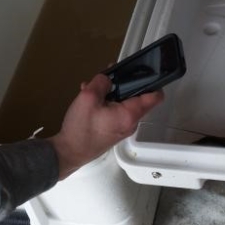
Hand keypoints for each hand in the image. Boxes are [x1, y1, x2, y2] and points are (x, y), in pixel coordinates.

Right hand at [48, 74, 162, 179]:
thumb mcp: (88, 97)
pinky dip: (105, 103)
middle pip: (136, 97)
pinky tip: (89, 99)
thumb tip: (108, 78)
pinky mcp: (113, 131)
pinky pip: (115, 112)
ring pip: (123, 103)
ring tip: (91, 88)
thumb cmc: (81, 128)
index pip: (155, 97)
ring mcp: (123, 128)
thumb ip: (101, 82)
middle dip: (122, 85)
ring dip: (109, 93)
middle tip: (106, 78)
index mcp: (130, 114)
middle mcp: (131, 122)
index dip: (153, 81)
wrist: (69, 153)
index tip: (142, 72)